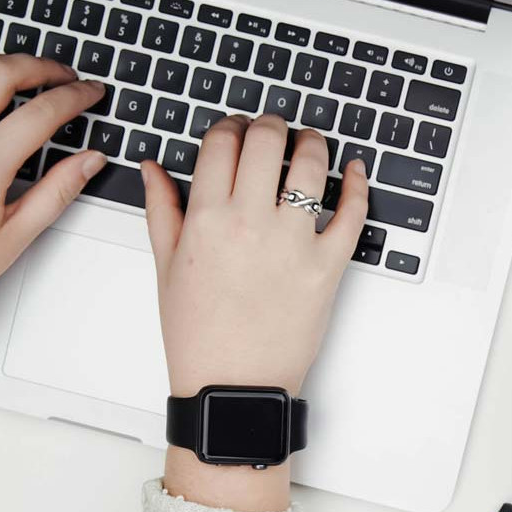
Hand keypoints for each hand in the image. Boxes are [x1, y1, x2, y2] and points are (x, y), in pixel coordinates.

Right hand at [141, 114, 368, 511]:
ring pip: (311, 166)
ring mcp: (293, 243)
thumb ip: (161, 210)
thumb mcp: (166, 268)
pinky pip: (352, 213)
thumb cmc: (198, 334)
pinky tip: (354, 171)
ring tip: (309, 144)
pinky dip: (358, 185)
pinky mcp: (328, 266)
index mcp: (206, 220)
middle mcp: (250, 224)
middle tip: (273, 129)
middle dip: (270, 124)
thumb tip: (153, 167)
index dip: (230, 126)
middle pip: (266, 141)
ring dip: (312, 143)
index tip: (236, 130)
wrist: (232, 386)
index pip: (222, 143)